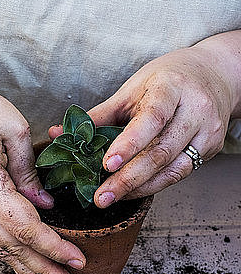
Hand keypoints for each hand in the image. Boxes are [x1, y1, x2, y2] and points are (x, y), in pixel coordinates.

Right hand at [0, 69, 85, 273]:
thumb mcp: (12, 129)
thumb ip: (31, 172)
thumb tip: (44, 204)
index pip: (27, 228)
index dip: (55, 248)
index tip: (79, 260)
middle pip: (14, 249)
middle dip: (45, 270)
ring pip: (1, 250)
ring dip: (29, 269)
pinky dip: (12, 256)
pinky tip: (27, 264)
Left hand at [49, 35, 240, 207]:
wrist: (215, 75)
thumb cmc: (166, 80)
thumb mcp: (132, 89)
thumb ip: (99, 116)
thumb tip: (58, 134)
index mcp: (171, 87)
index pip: (151, 118)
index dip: (129, 144)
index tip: (106, 165)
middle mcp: (195, 109)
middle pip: (160, 152)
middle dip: (127, 179)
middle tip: (101, 197)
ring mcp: (206, 131)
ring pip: (171, 169)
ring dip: (138, 188)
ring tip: (111, 198)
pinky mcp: (210, 148)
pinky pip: (179, 174)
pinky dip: (153, 185)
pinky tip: (132, 191)